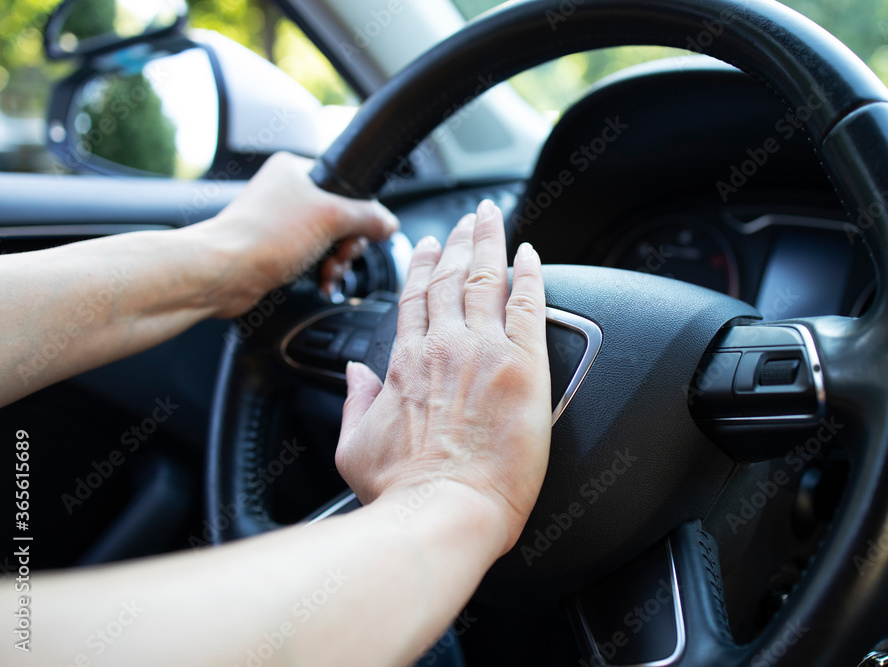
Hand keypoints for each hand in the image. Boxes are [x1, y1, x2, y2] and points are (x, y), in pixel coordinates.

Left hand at [194, 152, 398, 317]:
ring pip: (328, 240)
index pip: (346, 185)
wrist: (223, 272)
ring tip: (329, 272)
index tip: (362, 231)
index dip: (359, 212)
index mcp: (295, 170)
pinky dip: (321, 271)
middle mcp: (286, 192)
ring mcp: (279, 222)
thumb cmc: (263, 237)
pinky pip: (311, 258)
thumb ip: (368, 217)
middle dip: (347, 243)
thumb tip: (388, 223)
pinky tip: (323, 282)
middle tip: (342, 254)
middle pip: (340, 216)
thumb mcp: (331, 218)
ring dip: (336, 260)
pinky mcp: (274, 249)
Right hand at [334, 200, 551, 555]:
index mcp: (405, 364)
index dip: (422, 267)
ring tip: (492, 218)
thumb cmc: (404, 492)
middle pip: (450, 278)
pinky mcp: (523, 364)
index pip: (414, 300)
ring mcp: (484, 350)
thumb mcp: (353, 447)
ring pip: (486, 277)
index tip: (428, 248)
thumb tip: (354, 375)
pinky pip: (528, 302)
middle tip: (466, 220)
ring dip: (489, 242)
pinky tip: (532, 255)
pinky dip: (530, 273)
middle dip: (458, 242)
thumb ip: (355, 403)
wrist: (444, 512)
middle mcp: (443, 346)